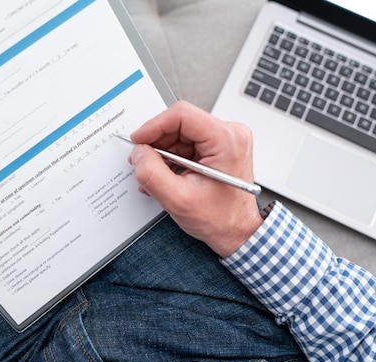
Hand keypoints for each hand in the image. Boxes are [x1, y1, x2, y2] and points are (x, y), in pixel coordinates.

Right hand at [128, 101, 262, 256]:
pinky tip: (168, 177)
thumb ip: (152, 173)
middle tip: (143, 164)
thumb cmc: (220, 219)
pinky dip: (172, 159)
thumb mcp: (178, 199)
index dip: (153, 126)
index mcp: (226, 140)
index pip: (181, 115)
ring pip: (180, 135)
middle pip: (180, 124)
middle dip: (157, 144)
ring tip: (157, 178)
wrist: (237, 233)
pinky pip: (187, 144)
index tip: (138, 140)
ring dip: (163, 155)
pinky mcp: (219, 148)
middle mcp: (230, 134)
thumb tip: (138, 153)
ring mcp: (226, 140)